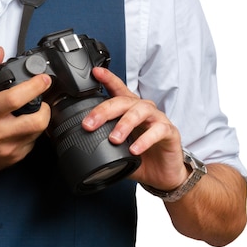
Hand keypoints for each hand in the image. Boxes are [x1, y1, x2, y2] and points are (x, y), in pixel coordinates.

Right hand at [0, 48, 51, 178]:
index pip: (15, 99)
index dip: (34, 87)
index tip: (43, 79)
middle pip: (37, 121)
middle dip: (45, 106)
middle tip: (41, 99)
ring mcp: (9, 148)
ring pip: (39, 132)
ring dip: (40, 118)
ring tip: (31, 110)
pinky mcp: (15, 158)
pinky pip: (33, 142)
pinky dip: (32, 131)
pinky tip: (21, 126)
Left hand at [83, 67, 188, 190]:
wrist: (163, 174)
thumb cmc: (140, 156)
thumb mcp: (117, 148)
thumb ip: (101, 142)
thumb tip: (77, 143)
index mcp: (129, 109)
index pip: (118, 89)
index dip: (107, 78)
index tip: (95, 72)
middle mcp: (143, 109)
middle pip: (123, 101)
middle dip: (104, 111)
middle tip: (89, 124)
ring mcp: (157, 119)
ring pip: (139, 112)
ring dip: (124, 124)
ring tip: (113, 139)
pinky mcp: (170, 132)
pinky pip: (157, 131)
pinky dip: (144, 140)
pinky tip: (134, 149)